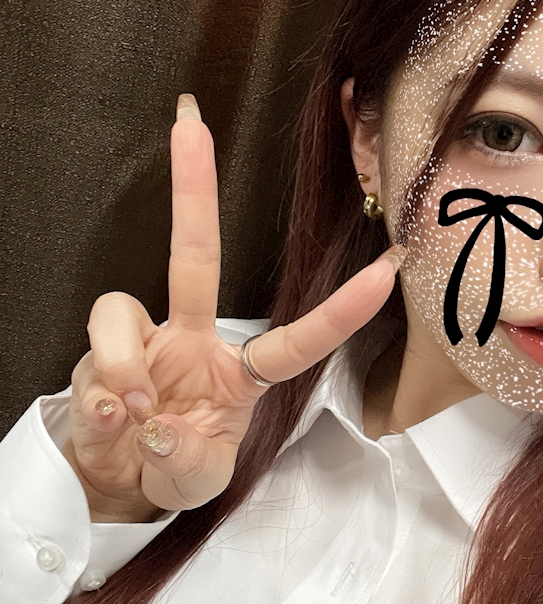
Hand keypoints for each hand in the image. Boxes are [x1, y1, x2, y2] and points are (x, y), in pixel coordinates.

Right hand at [62, 94, 402, 522]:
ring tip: (137, 416)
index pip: (297, 339)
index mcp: (242, 372)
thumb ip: (189, 458)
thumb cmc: (176, 466)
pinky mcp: (98, 355)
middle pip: (194, 257)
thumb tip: (158, 422)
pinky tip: (112, 421)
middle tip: (189, 122)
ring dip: (126, 365)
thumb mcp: (197, 478)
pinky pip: (95, 353)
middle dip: (193, 189)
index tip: (386, 270)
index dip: (340, 311)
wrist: (119, 481)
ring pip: (125, 312)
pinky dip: (102, 392)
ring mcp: (145, 342)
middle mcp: (194, 340)